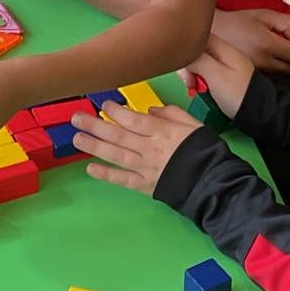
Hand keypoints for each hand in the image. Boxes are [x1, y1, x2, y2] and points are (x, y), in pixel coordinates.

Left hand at [70, 102, 201, 196]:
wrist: (213, 181)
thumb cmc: (204, 148)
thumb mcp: (192, 123)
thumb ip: (171, 113)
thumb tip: (149, 110)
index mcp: (162, 132)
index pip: (134, 120)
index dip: (116, 112)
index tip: (103, 105)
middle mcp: (150, 149)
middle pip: (118, 136)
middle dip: (95, 126)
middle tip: (76, 118)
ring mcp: (145, 168)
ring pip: (116, 156)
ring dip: (94, 147)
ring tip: (76, 138)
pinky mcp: (145, 185)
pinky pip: (123, 180)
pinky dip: (106, 175)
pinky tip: (90, 168)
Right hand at [183, 34, 255, 118]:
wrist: (259, 113)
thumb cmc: (239, 95)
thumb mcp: (214, 74)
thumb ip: (196, 60)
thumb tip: (182, 53)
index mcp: (223, 48)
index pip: (197, 36)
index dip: (185, 49)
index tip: (182, 66)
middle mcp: (223, 53)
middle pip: (196, 51)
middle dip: (188, 67)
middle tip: (190, 82)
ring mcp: (224, 65)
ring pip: (199, 64)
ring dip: (194, 76)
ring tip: (197, 89)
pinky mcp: (224, 77)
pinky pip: (206, 74)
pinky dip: (201, 83)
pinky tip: (203, 92)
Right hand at [210, 6, 289, 73]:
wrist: (211, 33)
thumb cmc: (235, 22)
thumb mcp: (263, 14)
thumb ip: (286, 22)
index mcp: (267, 44)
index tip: (286, 38)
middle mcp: (263, 61)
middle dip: (288, 57)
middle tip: (278, 45)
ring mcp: (255, 71)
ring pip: (280, 74)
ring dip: (278, 64)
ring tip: (266, 51)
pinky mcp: (248, 76)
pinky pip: (267, 77)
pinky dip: (267, 69)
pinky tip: (258, 58)